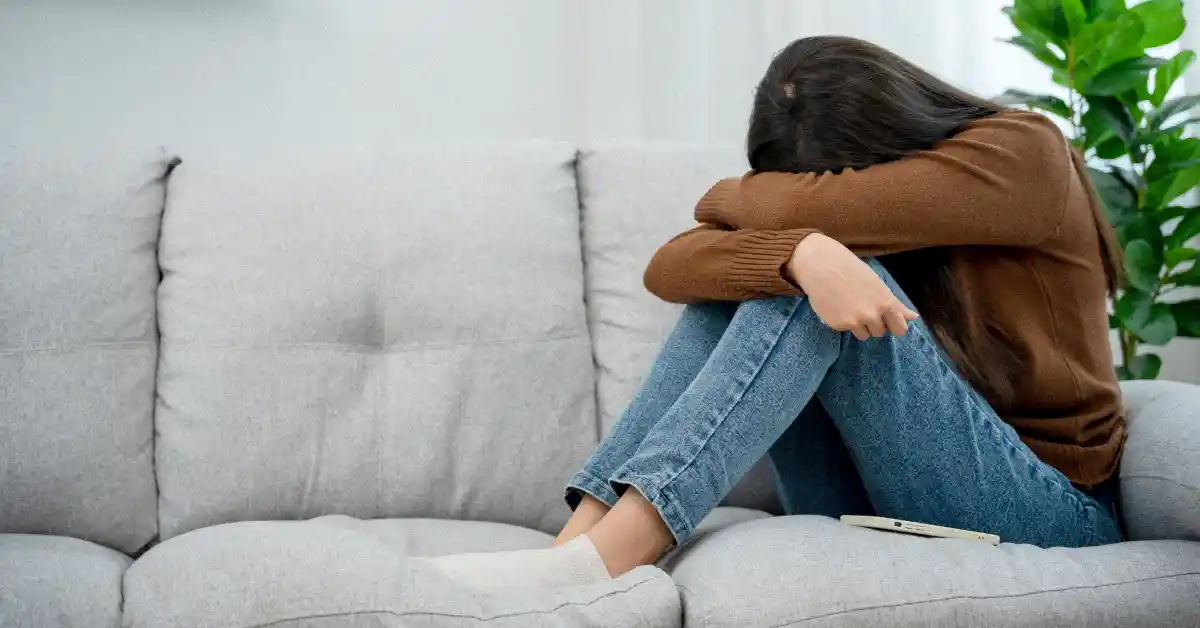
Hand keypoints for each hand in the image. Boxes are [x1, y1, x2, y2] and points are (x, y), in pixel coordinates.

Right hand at [785, 234, 918, 339]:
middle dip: (874, 323)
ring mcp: (854, 322)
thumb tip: (914, 318)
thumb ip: (896, 305)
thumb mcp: (878, 285)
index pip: (900, 330)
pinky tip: (837, 306)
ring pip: (864, 335)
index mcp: (886, 304)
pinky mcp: (838, 325)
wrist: (822, 266)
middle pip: (880, 333)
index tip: (886, 319)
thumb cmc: (853, 271)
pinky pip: (846, 330)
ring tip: (850, 306)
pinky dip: (843, 321)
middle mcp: (872, 315)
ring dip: (859, 325)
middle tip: (863, 305)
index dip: (894, 325)